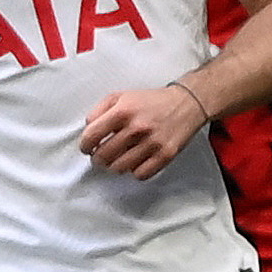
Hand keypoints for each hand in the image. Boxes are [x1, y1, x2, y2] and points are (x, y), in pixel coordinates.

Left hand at [78, 83, 210, 178]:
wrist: (187, 103)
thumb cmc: (151, 101)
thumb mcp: (120, 96)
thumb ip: (99, 110)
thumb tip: (87, 129)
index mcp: (123, 111)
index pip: (91, 136)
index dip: (84, 145)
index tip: (87, 148)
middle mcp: (137, 127)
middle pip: (103, 156)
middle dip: (97, 158)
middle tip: (100, 156)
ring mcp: (152, 142)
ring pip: (119, 168)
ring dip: (114, 166)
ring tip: (117, 159)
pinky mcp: (165, 154)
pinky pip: (140, 174)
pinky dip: (134, 171)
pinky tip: (135, 162)